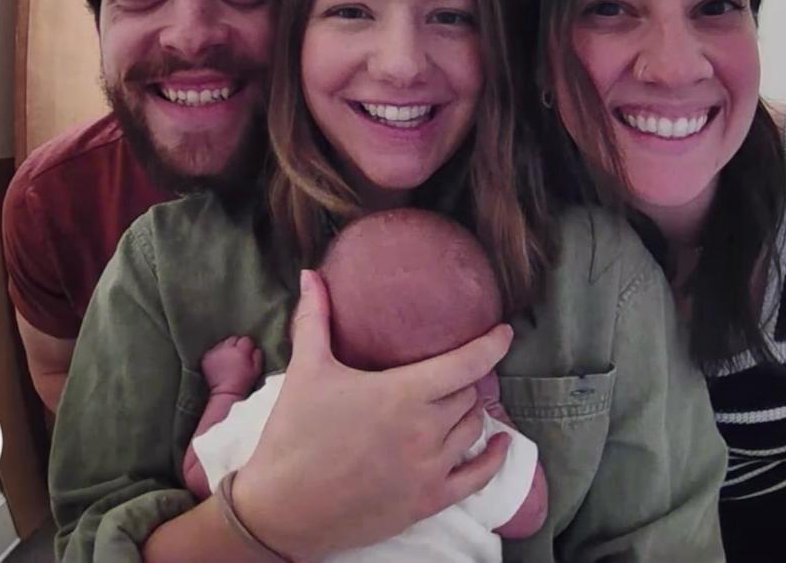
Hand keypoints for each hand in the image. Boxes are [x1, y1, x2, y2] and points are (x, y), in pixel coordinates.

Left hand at [201, 335, 262, 396]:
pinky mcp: (206, 358)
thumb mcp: (257, 370)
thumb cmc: (243, 383)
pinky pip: (213, 350)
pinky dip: (216, 354)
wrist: (226, 394)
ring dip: (225, 349)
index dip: (247, 346)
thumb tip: (254, 347)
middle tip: (237, 356)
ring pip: (222, 343)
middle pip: (233, 339)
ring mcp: (214, 352)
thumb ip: (257, 355)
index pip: (245, 339)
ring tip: (227, 359)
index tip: (247, 353)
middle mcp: (226, 349)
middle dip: (236, 345)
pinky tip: (219, 363)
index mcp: (240, 351)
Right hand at [230, 270, 513, 559]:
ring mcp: (430, 470)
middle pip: (468, 394)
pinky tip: (500, 443)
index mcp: (402, 395)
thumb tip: (310, 275)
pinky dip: (493, 457)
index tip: (504, 332)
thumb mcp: (305, 371)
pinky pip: (478, 478)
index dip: (492, 344)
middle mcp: (425, 431)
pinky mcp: (428, 502)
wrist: (281, 510)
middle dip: (465, 379)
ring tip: (460, 400)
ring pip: (473, 429)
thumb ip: (314, 319)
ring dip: (471, 411)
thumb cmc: (293, 436)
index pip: (467, 363)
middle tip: (455, 369)